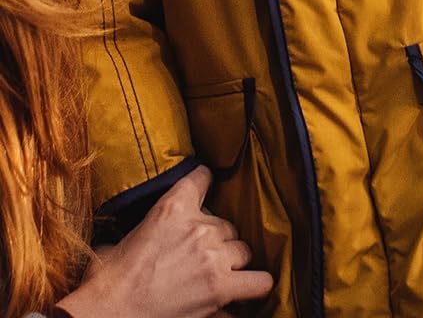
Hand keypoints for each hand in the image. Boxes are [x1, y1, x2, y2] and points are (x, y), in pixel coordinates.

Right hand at [56, 166, 273, 317]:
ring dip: (231, 263)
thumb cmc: (105, 284)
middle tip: (195, 260)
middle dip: (215, 242)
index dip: (204, 184)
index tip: (204, 190)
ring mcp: (214, 257)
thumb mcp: (115, 243)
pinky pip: (259, 282)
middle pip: (226, 225)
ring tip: (214, 277)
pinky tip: (244, 290)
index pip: (202, 178)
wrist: (104, 316)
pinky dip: (254, 286)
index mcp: (172, 208)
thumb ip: (137, 231)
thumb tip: (130, 239)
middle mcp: (200, 227)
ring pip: (243, 251)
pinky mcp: (220, 288)